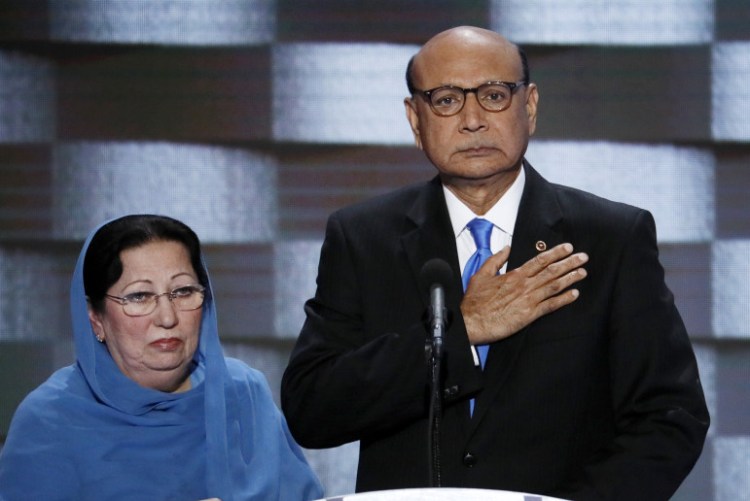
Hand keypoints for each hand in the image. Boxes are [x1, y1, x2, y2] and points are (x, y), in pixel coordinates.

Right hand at [461, 243, 587, 344]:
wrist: (472, 322)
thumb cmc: (475, 301)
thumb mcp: (481, 274)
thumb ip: (496, 260)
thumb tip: (506, 248)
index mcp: (514, 275)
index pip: (539, 260)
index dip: (556, 253)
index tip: (568, 247)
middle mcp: (524, 286)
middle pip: (552, 271)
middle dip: (569, 263)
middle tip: (583, 257)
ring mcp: (528, 300)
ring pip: (554, 286)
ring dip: (570, 278)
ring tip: (583, 272)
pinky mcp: (529, 315)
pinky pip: (551, 305)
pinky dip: (564, 300)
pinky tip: (574, 294)